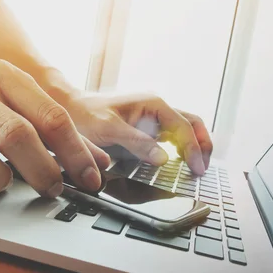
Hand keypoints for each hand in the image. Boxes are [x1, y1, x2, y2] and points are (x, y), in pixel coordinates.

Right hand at [0, 60, 109, 194]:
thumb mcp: (24, 106)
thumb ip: (60, 133)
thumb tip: (100, 164)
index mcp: (6, 78)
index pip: (51, 117)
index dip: (75, 153)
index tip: (90, 181)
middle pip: (15, 134)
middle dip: (42, 170)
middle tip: (53, 190)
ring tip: (1, 182)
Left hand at [62, 93, 212, 174]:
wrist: (69, 109)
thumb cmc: (85, 115)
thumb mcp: (109, 130)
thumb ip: (137, 143)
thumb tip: (163, 158)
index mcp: (153, 104)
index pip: (184, 127)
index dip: (193, 149)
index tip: (196, 169)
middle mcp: (157, 108)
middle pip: (192, 124)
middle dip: (202, 145)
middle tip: (203, 168)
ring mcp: (153, 117)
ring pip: (185, 129)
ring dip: (194, 146)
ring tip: (196, 167)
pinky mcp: (147, 127)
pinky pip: (172, 136)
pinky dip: (181, 149)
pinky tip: (179, 163)